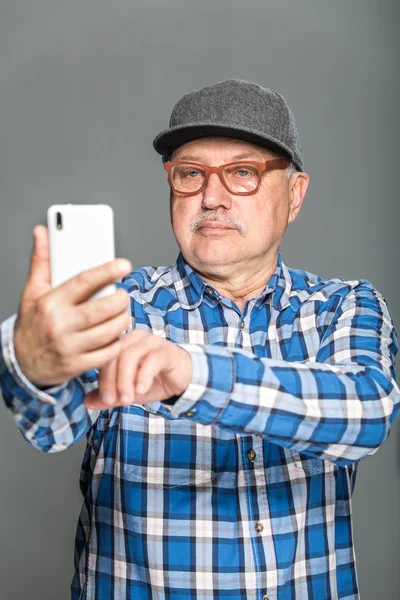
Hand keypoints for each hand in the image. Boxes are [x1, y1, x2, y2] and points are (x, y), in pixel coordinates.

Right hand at [14, 225, 132, 386]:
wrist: (22, 363)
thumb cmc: (32, 323)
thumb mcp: (32, 291)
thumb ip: (42, 260)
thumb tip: (42, 232)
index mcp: (50, 303)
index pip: (83, 282)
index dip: (107, 271)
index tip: (124, 265)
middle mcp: (60, 325)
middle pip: (102, 309)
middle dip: (120, 300)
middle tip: (124, 294)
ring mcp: (69, 347)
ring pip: (109, 331)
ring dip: (122, 320)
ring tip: (121, 312)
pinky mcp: (78, 365)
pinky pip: (108, 353)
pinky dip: (117, 342)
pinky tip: (115, 333)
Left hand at [83, 329, 191, 408]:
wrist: (183, 378)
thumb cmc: (153, 380)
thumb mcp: (128, 391)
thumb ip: (108, 396)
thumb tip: (86, 402)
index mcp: (121, 343)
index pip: (104, 356)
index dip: (101, 378)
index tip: (104, 400)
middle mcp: (134, 338)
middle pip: (114, 355)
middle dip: (112, 381)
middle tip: (114, 401)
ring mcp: (151, 342)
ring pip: (130, 356)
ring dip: (126, 380)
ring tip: (128, 399)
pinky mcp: (166, 350)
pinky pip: (151, 360)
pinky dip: (143, 377)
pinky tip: (142, 390)